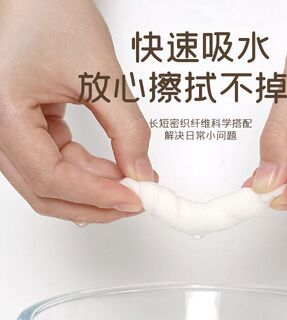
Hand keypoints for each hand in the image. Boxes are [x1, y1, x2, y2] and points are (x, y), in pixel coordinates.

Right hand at [0, 0, 154, 222]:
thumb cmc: (49, 11)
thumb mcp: (98, 72)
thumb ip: (126, 127)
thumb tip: (141, 170)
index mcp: (4, 113)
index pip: (50, 176)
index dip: (95, 195)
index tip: (132, 199)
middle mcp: (0, 128)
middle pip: (45, 190)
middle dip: (93, 203)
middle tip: (132, 203)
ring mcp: (13, 131)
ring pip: (51, 181)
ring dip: (92, 190)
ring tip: (130, 185)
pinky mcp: (30, 128)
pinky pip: (56, 162)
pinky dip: (86, 171)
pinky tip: (113, 170)